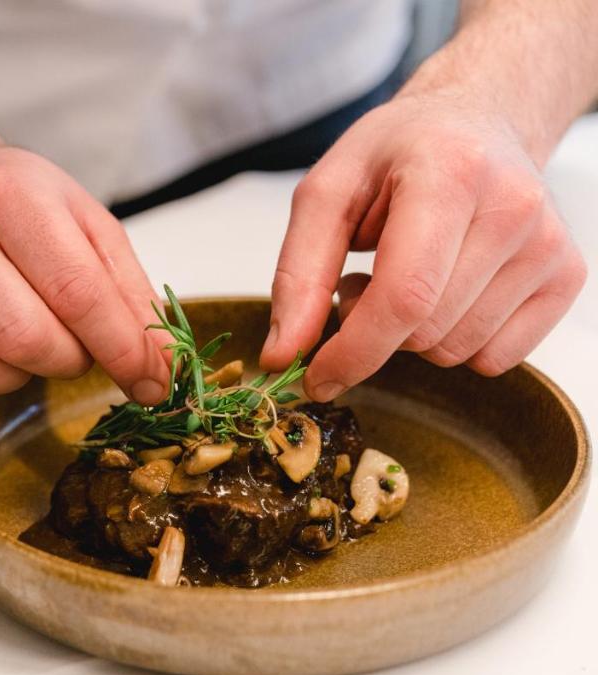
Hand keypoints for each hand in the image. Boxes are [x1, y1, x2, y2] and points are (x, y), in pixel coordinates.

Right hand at [0, 145, 169, 412]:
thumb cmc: (18, 204)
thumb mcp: (88, 223)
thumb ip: (130, 295)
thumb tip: (161, 370)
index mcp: (11, 197)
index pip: (77, 291)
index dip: (123, 349)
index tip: (152, 382)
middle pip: (22, 337)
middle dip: (67, 359)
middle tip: (74, 345)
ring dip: (8, 378)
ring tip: (18, 347)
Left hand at [261, 92, 587, 399]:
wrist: (478, 121)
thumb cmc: (398, 154)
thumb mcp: (327, 192)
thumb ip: (297, 274)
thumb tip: (282, 355)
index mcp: (450, 173)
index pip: (405, 296)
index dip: (354, 351)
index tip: (315, 378)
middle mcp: (514, 207)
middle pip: (425, 331)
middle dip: (375, 328)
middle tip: (364, 278)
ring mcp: (549, 245)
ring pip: (457, 350)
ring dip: (414, 333)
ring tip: (408, 272)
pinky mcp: (567, 276)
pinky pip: (495, 358)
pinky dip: (457, 340)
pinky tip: (449, 289)